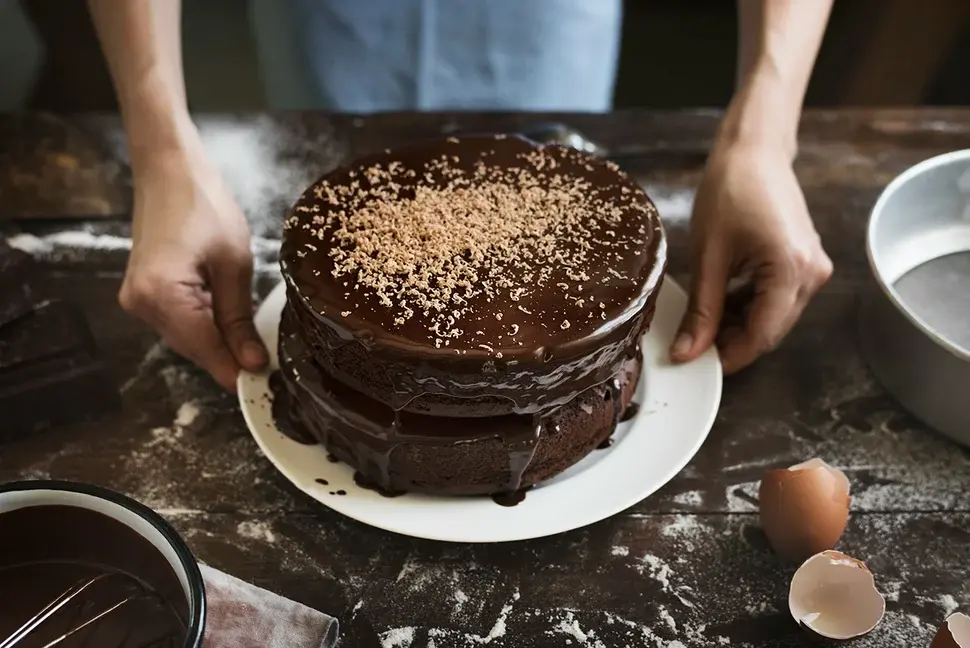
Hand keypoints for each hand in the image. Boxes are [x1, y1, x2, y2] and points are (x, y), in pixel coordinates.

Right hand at [119, 147, 266, 389]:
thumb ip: (239, 319)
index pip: (205, 349)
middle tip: (269, 366)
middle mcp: (141, 304)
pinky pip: (178, 321)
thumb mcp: (234, 265)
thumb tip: (253, 363)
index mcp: (162, 295)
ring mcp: (136, 300)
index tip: (264, 387)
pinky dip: (204, 325)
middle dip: (230, 357)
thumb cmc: (205, 205)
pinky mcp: (142, 292)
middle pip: (194, 347)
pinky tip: (229, 320)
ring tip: (254, 342)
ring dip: (218, 341)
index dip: (236, 371)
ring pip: (186, 337)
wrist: (169, 170)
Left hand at [670, 142, 832, 373]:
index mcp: (792, 269)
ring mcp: (814, 268)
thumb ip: (702, 310)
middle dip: (733, 342)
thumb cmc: (730, 190)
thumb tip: (688, 352)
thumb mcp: (708, 256)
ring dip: (741, 324)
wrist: (753, 150)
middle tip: (694, 343)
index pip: (762, 335)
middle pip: (772, 330)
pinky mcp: (806, 261)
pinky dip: (752, 306)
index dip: (729, 355)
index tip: (698, 364)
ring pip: (775, 317)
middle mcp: (813, 274)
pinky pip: (779, 298)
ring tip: (705, 319)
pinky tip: (724, 301)